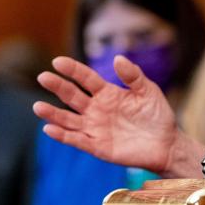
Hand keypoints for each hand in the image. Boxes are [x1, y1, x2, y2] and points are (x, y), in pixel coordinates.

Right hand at [33, 55, 184, 174]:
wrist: (167, 144)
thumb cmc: (157, 115)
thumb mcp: (148, 91)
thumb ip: (133, 75)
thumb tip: (118, 58)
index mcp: (107, 93)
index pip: (85, 78)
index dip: (72, 70)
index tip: (57, 61)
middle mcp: (96, 109)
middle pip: (72, 96)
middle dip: (57, 87)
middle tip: (43, 77)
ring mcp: (95, 128)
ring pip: (68, 120)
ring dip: (53, 114)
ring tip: (37, 106)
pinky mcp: (98, 146)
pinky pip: (77, 140)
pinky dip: (63, 136)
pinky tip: (49, 129)